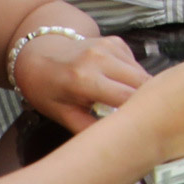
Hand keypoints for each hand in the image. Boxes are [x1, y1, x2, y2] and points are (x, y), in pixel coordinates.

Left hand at [16, 33, 147, 131]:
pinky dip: (132, 76)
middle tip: (139, 117)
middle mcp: (99, 58)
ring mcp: (108, 46)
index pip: (127, 97)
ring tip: (123, 100)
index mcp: (84, 79)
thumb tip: (115, 142)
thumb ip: (88, 129)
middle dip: (145, 100)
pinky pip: (135, 63)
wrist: (38, 55)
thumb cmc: (46, 89)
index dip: (138, 113)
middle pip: (142, 82)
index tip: (141, 126)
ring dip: (140, 88)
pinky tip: (116, 81)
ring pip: (142, 72)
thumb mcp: (61, 115)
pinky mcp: (115, 41)